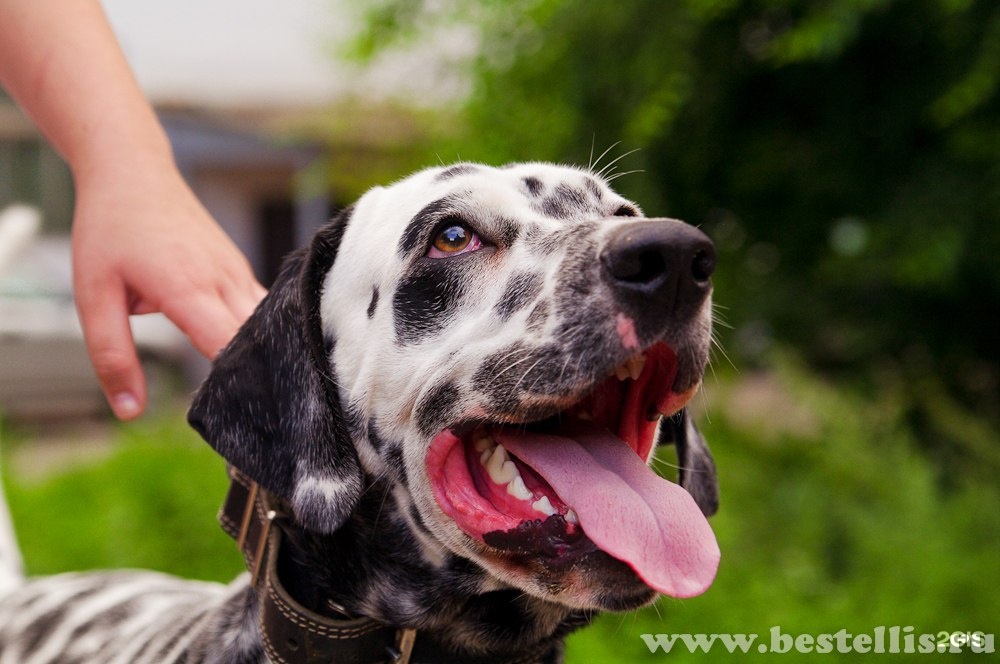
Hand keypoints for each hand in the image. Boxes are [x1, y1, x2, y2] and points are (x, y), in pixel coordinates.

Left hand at [71, 160, 265, 419]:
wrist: (133, 171)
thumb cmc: (110, 228)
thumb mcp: (92, 295)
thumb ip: (111, 356)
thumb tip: (129, 410)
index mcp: (187, 287)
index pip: (229, 347)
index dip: (238, 384)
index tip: (239, 415)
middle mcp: (222, 279)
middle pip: (261, 340)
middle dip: (261, 377)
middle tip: (260, 417)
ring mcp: (236, 271)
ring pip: (269, 324)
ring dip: (265, 355)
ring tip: (261, 392)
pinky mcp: (238, 268)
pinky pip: (262, 308)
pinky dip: (262, 334)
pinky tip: (255, 355)